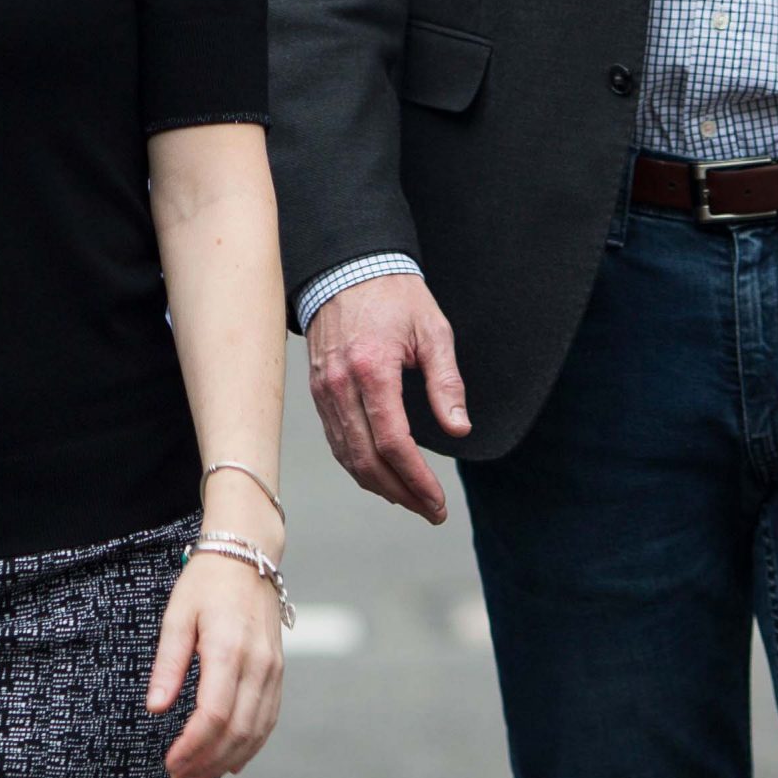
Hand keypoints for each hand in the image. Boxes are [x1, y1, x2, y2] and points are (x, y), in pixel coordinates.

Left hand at [147, 545, 282, 777]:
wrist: (247, 553)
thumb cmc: (207, 581)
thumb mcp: (178, 615)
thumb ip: (168, 663)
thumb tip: (155, 708)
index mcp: (227, 648)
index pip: (213, 715)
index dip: (191, 747)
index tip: (170, 762)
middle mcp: (256, 663)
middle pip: (236, 731)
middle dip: (207, 762)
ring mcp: (272, 668)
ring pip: (256, 731)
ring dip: (228, 760)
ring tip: (201, 777)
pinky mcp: (278, 669)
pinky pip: (269, 718)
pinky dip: (251, 745)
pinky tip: (233, 760)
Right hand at [307, 275, 468, 522]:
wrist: (347, 266)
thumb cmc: (394, 295)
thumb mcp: (432, 330)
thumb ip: (446, 381)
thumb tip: (459, 428)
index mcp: (372, 368)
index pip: (392, 442)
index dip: (417, 479)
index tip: (438, 501)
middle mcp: (341, 384)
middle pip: (366, 460)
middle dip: (401, 493)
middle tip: (431, 510)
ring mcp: (324, 390)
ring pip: (347, 456)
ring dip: (379, 486)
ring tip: (411, 500)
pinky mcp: (318, 391)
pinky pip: (336, 440)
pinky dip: (358, 465)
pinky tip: (381, 475)